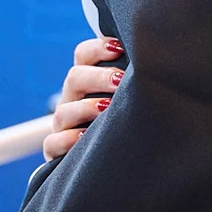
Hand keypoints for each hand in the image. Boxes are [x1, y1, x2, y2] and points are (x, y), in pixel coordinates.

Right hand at [43, 37, 124, 160]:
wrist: (111, 163)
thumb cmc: (128, 123)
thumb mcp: (129, 98)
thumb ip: (135, 81)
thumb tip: (159, 61)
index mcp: (88, 82)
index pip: (84, 55)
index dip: (97, 48)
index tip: (119, 48)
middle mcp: (73, 100)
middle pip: (74, 78)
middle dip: (98, 77)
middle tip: (120, 81)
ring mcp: (64, 126)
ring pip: (62, 111)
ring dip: (85, 107)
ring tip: (107, 109)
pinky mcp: (57, 151)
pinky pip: (52, 143)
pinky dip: (67, 139)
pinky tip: (85, 137)